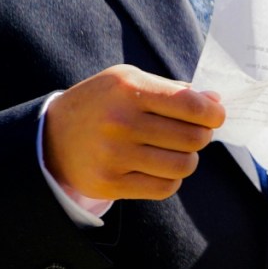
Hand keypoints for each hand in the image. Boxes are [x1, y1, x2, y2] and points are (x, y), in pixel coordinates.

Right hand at [44, 64, 225, 200]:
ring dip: (187, 158)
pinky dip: (170, 178)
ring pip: (184, 165)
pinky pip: (165, 187)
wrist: (52, 137)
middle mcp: (120, 122)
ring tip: (175, 150)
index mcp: (128, 89)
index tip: (215, 116)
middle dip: (202, 135)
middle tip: (192, 132)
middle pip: (193, 138)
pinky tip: (158, 167)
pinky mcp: (110, 183)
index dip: (214, 114)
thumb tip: (215, 102)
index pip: (191, 105)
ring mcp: (113, 155)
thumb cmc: (104, 104)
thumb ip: (174, 90)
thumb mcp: (130, 81)